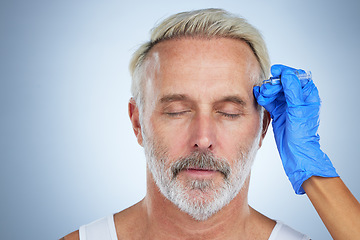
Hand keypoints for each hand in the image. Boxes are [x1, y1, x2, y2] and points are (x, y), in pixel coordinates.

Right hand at [253, 64, 337, 193]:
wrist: (295, 152)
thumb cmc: (302, 133)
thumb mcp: (298, 110)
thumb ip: (293, 91)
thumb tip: (288, 75)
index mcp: (307, 95)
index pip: (297, 77)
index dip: (286, 73)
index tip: (275, 72)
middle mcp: (297, 98)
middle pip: (283, 83)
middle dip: (274, 84)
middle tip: (267, 89)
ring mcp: (287, 105)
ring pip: (275, 91)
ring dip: (267, 91)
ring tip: (261, 95)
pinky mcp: (278, 112)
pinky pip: (270, 100)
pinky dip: (264, 98)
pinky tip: (259, 97)